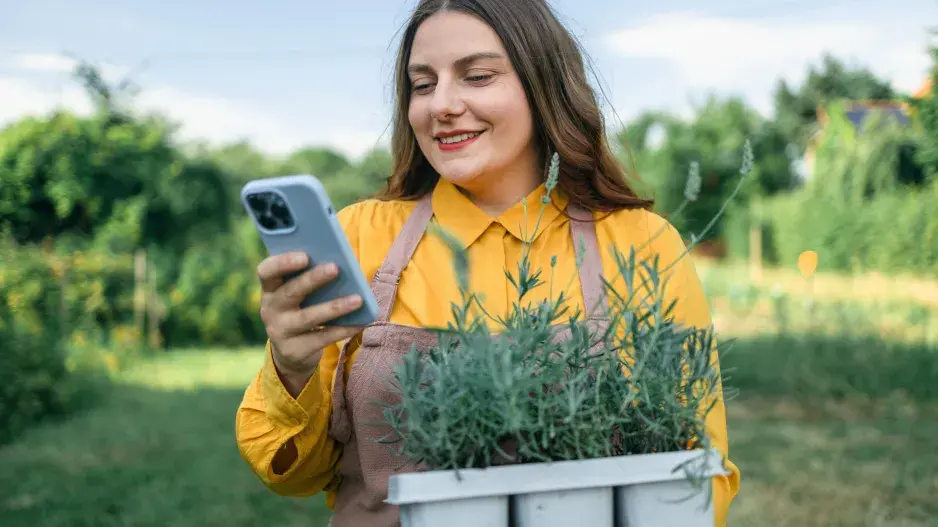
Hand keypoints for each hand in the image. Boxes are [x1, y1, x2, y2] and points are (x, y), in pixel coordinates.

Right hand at [257, 252, 365, 387]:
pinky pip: (322, 338)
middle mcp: (270, 310)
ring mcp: (280, 332)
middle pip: (290, 292)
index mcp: (270, 289)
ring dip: (334, 307)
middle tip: (335, 268)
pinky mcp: (294, 351)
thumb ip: (309, 278)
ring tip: (357, 299)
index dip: (283, 263)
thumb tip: (341, 264)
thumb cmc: (300, 310)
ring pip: (308, 317)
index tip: (305, 256)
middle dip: (313, 279)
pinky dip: (343, 329)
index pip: (267, 271)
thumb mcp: (298, 295)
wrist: (291, 352)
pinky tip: (361, 322)